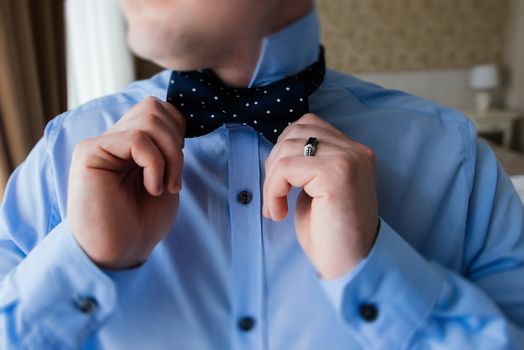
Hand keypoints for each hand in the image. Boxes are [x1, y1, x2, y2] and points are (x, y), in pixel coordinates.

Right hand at [67, 97, 185, 268]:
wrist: (120, 253)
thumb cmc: (142, 222)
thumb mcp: (166, 178)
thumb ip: (167, 147)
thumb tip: (177, 116)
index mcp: (131, 143)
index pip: (158, 108)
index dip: (177, 131)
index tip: (177, 168)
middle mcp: (113, 139)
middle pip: (155, 108)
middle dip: (176, 143)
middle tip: (174, 180)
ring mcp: (101, 144)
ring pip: (148, 120)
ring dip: (169, 156)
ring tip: (164, 187)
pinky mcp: (90, 152)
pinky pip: (137, 138)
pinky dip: (155, 165)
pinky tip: (151, 188)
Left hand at [263, 113, 378, 278]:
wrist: (351, 266)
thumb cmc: (331, 234)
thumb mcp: (317, 189)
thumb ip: (307, 163)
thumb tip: (278, 149)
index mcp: (353, 152)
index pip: (309, 125)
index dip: (285, 149)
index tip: (282, 182)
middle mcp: (355, 151)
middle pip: (296, 131)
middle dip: (274, 162)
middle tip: (275, 195)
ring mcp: (348, 160)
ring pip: (288, 147)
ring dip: (272, 180)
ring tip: (276, 207)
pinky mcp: (336, 174)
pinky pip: (286, 167)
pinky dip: (273, 190)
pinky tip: (280, 212)